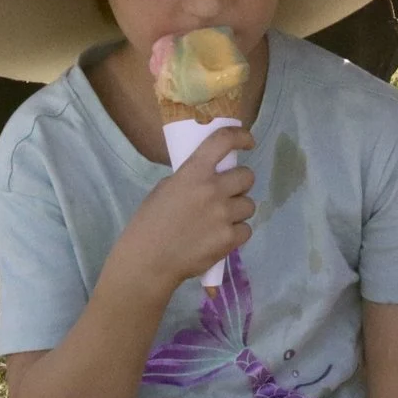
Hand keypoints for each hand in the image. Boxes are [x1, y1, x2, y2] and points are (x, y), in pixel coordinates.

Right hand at [110, 126, 258, 297]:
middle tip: (227, 193)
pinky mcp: (229, 239)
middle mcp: (213, 190)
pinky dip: (236, 233)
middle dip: (239, 183)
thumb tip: (211, 176)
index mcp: (194, 172)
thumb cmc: (149, 223)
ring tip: (220, 220)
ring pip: (249, 205)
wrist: (148, 261)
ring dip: (238, 210)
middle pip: (247, 176)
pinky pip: (246, 229)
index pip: (224, 141)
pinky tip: (220, 237)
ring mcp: (224, 215)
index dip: (241, 136)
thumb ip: (191, 179)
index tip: (248, 141)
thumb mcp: (165, 189)